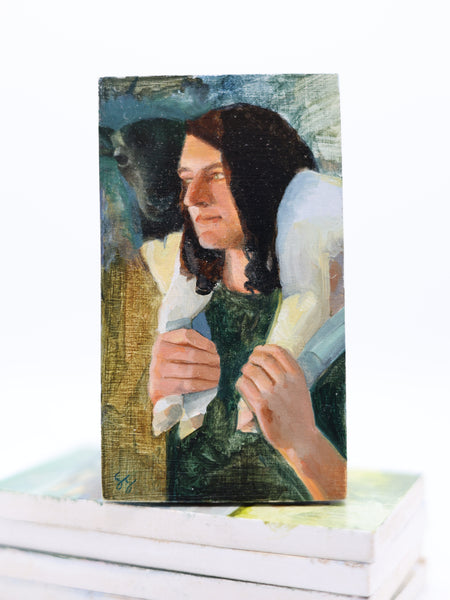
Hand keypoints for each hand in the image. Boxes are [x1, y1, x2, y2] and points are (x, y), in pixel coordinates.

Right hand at [148, 329, 219, 404]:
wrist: (159, 389)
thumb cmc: (175, 365)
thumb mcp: (179, 350)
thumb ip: (192, 345)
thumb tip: (212, 348)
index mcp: (163, 339)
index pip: (186, 335)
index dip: (203, 342)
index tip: (213, 349)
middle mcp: (158, 353)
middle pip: (191, 354)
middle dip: (209, 359)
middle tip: (218, 363)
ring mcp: (157, 370)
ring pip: (192, 370)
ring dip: (209, 372)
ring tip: (218, 374)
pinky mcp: (161, 387)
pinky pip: (188, 385)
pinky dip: (203, 384)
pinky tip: (211, 383)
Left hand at [236, 344, 345, 499]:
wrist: (301, 438)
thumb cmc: (298, 413)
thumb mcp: (300, 388)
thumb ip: (288, 372)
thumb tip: (267, 354)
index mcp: (297, 376)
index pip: (278, 351)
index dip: (265, 348)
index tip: (259, 350)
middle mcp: (286, 382)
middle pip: (263, 359)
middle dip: (253, 358)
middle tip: (250, 363)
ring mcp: (273, 393)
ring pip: (251, 371)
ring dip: (245, 370)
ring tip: (245, 375)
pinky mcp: (262, 406)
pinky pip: (244, 385)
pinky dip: (240, 383)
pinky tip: (242, 386)